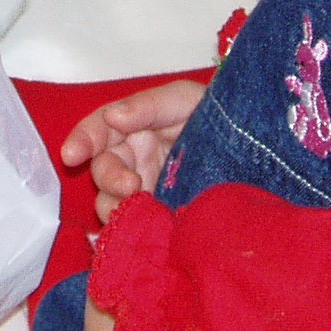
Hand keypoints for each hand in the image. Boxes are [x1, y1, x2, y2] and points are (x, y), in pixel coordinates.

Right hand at [60, 79, 205, 223]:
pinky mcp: (160, 218)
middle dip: (109, 178)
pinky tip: (144, 231)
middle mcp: (133, 159)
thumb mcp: (184, 99)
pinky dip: (133, 230)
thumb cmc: (216, 116)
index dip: (81, 141)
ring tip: (141, 210)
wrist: (258, 152)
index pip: (97, 131)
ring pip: (111, 203)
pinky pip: (135, 226)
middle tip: (131, 186)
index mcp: (133, 126)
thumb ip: (148, 106)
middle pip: (102, 170)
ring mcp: (145, 191)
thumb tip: (112, 117)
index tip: (71, 155)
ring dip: (118, 208)